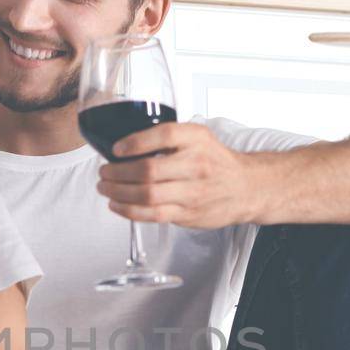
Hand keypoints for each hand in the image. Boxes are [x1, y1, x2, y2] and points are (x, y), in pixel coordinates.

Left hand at [97, 122, 275, 229]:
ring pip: (147, 194)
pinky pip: (152, 214)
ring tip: (105, 188)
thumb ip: (168, 138)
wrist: (246, 188)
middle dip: (117, 172)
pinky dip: (129, 211)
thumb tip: (125, 144)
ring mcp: (193, 192)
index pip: (164, 135)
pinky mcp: (188, 213)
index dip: (135, 142)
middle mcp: (197, 164)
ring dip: (118, 192)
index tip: (116, 149)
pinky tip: (116, 205)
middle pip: (149, 170)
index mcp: (197, 139)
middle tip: (104, 172)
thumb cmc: (215, 161)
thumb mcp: (198, 137)